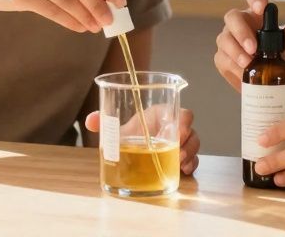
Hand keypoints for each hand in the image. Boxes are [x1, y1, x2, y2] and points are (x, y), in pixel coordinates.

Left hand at [84, 108, 199, 174]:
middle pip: (190, 131)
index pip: (181, 112)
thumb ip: (106, 122)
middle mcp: (174, 128)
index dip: (184, 120)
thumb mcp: (120, 128)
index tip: (180, 131)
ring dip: (190, 155)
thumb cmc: (133, 132)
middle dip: (188, 143)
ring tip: (181, 164)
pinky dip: (191, 165)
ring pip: (193, 146)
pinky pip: (193, 160)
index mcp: (162, 115)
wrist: (134, 147)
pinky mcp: (181, 158)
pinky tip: (184, 171)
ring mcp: (180, 143)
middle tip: (179, 154)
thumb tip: (90, 120)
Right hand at [214, 0, 284, 90]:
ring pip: (224, 39)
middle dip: (241, 32)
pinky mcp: (221, 57)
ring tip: (248, 64)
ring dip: (236, 52)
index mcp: (256, 14)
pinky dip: (233, 67)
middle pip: (232, 17)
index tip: (261, 8)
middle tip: (252, 48)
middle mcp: (239, 22)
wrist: (270, 81)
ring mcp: (228, 39)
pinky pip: (222, 58)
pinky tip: (243, 74)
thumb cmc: (278, 58)